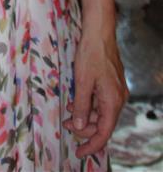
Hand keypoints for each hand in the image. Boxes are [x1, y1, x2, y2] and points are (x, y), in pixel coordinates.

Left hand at [63, 0, 127, 156]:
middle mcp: (118, 99)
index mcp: (113, 102)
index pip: (103, 132)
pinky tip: (76, 101)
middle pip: (102, 124)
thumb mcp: (82, 81)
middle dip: (84, 128)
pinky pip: (101, 102)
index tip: (79, 152)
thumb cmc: (91, 53)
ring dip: (85, 116)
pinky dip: (89, 105)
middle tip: (66, 125)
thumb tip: (78, 125)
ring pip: (101, 113)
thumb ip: (81, 105)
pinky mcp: (111, 83)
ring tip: (68, 115)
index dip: (91, 145)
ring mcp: (116, 91)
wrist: (99, 31)